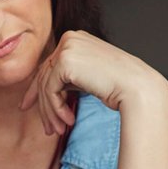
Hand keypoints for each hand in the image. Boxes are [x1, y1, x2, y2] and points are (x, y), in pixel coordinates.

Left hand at [19, 30, 166, 135]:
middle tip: (47, 128)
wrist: (138, 87)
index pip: (49, 65)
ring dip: (50, 112)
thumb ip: (69, 77)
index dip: (37, 89)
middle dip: (43, 105)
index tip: (29, 106)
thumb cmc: (120, 85)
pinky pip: (50, 89)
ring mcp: (67, 47)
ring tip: (59, 130)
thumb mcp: (89, 76)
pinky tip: (69, 121)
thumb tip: (47, 90)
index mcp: (76, 38)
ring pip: (45, 84)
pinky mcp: (65, 60)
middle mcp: (70, 38)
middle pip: (44, 75)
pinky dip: (56, 108)